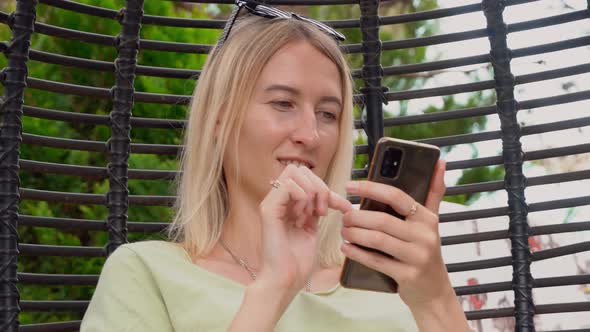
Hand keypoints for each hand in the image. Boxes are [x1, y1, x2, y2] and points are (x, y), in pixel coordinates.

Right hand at [257, 164, 351, 291]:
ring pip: (293, 172)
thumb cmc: (297, 262)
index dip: (325, 187)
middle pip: (299, 170)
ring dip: (311, 191)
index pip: (306, 177)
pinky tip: (303, 216)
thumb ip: (315, 210)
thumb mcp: (311, 230)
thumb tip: (329, 196)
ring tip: (313, 214)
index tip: (340, 207)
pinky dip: (302, 197)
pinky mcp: (268, 209)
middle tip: (322, 211)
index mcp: (287, 205)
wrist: (285, 281)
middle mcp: (277, 201)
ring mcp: (271, 203)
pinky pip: (288, 185)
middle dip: (319, 186)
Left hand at [340, 160, 452, 308]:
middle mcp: (424, 235)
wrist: (434, 292)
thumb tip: (440, 162)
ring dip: (355, 234)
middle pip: (382, 220)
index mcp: (427, 218)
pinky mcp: (407, 275)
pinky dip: (357, 253)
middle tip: (344, 216)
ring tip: (344, 231)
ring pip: (377, 239)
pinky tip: (346, 248)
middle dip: (357, 217)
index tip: (349, 186)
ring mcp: (417, 256)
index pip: (396, 196)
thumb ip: (433, 193)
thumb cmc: (425, 251)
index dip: (370, 188)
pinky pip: (376, 260)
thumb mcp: (432, 222)